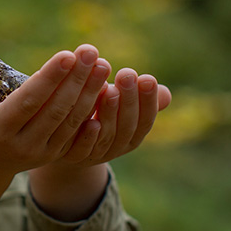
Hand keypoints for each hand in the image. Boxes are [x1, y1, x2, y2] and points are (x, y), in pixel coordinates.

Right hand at [0, 44, 110, 178]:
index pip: (29, 101)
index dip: (49, 79)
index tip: (68, 54)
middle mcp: (23, 144)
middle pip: (56, 110)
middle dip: (77, 80)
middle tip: (91, 51)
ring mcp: (42, 152)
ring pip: (72, 120)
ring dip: (90, 92)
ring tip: (102, 64)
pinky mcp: (56, 154)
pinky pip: (79, 131)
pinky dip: (93, 109)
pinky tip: (106, 87)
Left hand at [55, 67, 171, 166]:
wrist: (64, 141)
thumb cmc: (97, 114)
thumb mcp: (119, 104)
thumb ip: (137, 98)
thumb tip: (166, 93)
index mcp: (131, 136)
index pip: (145, 120)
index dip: (148, 101)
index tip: (147, 77)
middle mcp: (115, 148)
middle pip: (127, 127)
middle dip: (129, 100)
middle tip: (127, 74)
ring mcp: (94, 155)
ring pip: (107, 136)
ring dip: (110, 113)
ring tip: (109, 89)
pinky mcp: (71, 156)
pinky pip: (83, 150)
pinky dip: (89, 137)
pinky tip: (92, 121)